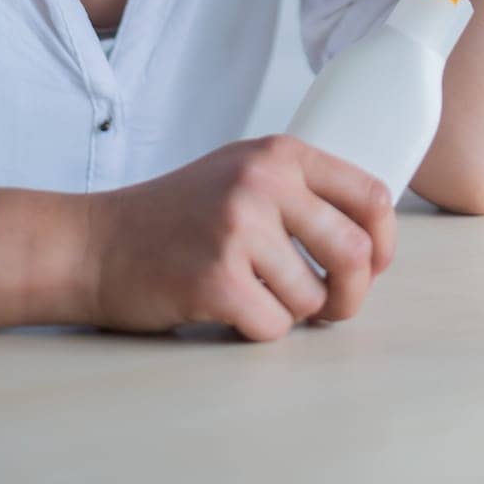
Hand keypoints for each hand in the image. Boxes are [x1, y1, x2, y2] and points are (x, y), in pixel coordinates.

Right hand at [86, 134, 395, 341]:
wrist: (98, 242)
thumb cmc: (179, 213)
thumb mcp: (245, 170)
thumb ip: (303, 188)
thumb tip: (374, 233)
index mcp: (281, 154)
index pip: (370, 195)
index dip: (385, 241)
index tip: (375, 264)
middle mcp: (264, 183)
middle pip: (354, 252)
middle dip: (352, 292)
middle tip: (333, 305)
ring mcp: (239, 229)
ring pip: (313, 296)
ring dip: (293, 311)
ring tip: (258, 295)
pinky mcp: (216, 279)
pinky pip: (273, 325)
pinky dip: (259, 329)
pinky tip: (231, 309)